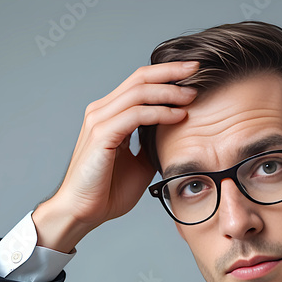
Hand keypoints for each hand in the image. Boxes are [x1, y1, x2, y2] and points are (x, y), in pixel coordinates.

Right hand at [33, 61, 199, 252]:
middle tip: (197, 69)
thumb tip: (177, 135)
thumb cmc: (107, 190)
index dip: (166, 74)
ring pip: (139, 92)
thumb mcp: (139, 163)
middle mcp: (101, 111)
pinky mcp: (101, 135)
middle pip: (140, 78)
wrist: (83, 212)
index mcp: (109, 114)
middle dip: (171, 71)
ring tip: (192, 95)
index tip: (193, 73)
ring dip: (169, 92)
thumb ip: (152, 144)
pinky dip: (160, 113)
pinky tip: (178, 116)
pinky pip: (136, 115)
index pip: (140, 82)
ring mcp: (99, 121)